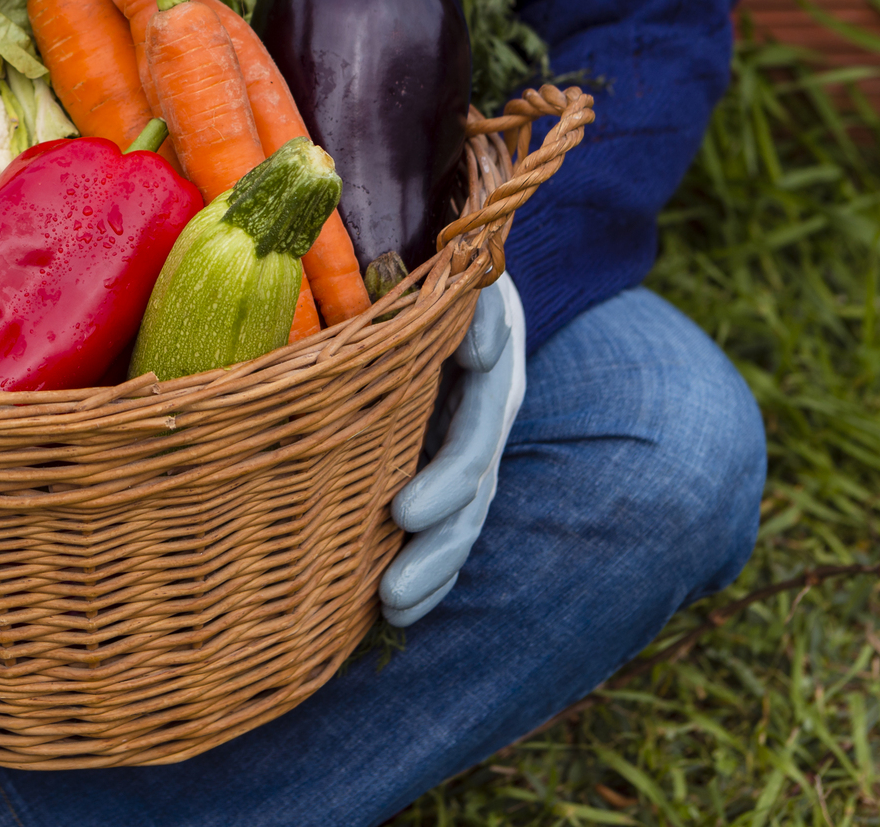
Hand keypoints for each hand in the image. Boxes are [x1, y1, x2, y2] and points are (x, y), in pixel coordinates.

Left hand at [378, 272, 526, 626]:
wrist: (450, 268)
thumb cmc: (442, 263)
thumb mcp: (467, 273)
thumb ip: (477, 304)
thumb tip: (484, 351)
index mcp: (491, 374)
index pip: (476, 436)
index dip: (447, 480)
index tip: (403, 513)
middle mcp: (486, 418)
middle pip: (470, 496)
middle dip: (435, 550)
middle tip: (391, 592)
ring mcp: (467, 443)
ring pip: (460, 520)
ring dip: (431, 571)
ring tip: (390, 611)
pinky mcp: (442, 461)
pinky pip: (442, 523)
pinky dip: (426, 569)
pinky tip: (388, 615)